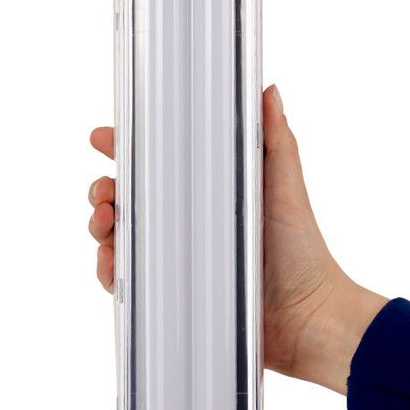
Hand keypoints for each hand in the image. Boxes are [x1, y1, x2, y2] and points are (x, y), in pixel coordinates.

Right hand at [88, 85, 386, 393]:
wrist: (308, 318)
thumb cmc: (303, 251)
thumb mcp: (286, 188)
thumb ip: (277, 141)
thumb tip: (267, 91)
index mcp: (209, 193)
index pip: (158, 164)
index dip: (127, 149)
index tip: (105, 138)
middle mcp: (188, 224)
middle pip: (129, 199)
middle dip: (104, 190)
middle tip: (105, 192)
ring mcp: (178, 259)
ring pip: (121, 237)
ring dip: (101, 227)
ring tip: (105, 223)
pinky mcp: (173, 294)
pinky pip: (128, 281)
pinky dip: (111, 270)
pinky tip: (112, 262)